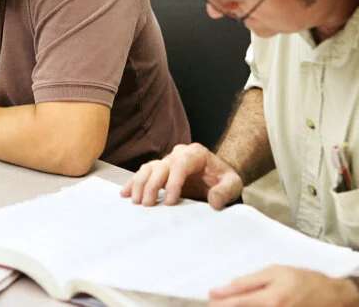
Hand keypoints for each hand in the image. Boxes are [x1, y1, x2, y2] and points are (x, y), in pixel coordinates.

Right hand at [120, 143, 242, 208]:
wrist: (217, 176)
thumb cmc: (223, 179)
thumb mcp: (232, 183)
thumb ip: (225, 191)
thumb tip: (214, 201)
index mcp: (196, 154)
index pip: (181, 164)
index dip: (174, 182)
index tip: (171, 201)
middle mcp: (179, 154)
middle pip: (161, 166)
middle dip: (153, 185)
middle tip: (148, 204)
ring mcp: (167, 161)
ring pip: (149, 168)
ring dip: (140, 184)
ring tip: (136, 201)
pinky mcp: (160, 170)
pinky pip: (144, 173)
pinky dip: (134, 182)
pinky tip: (126, 193)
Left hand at [208, 267, 358, 306]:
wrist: (334, 297)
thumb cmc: (304, 281)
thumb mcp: (275, 272)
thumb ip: (248, 281)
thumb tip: (223, 289)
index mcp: (270, 299)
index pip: (236, 304)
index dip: (219, 303)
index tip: (210, 299)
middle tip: (218, 303)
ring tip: (233, 303)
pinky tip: (249, 306)